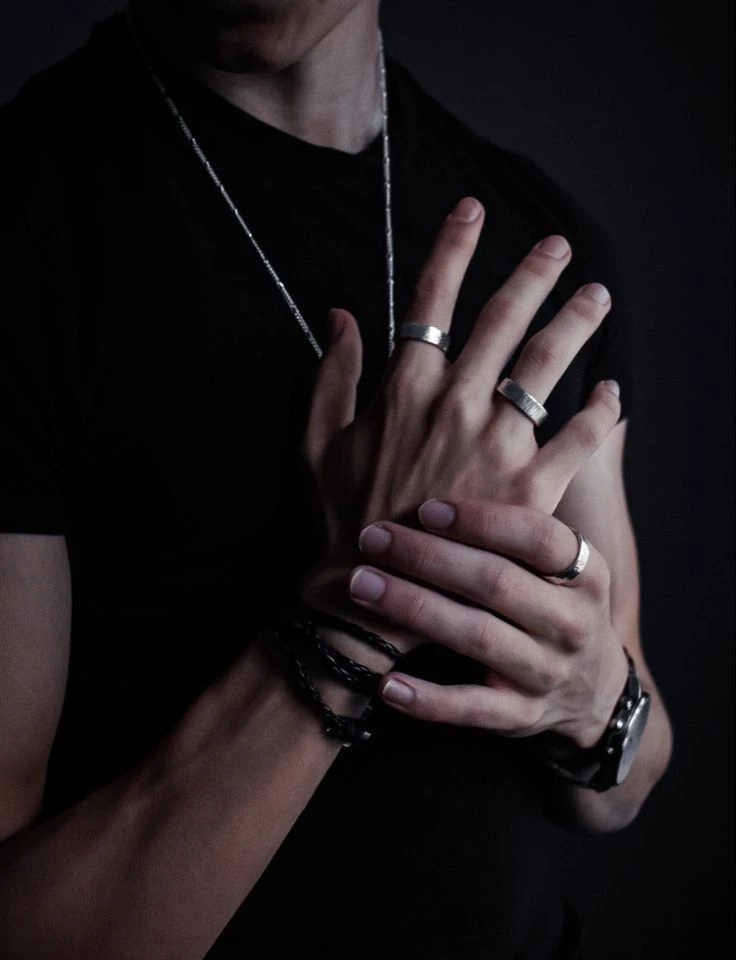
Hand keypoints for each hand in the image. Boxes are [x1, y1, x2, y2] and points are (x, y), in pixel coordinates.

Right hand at [300, 195, 619, 645]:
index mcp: (405, 387)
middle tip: (558, 248)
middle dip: (533, 275)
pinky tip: (612, 393)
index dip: (453, 248)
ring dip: (575, 323)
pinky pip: (576, 440)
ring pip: (545, 365)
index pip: (433, 298)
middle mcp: (456, 403)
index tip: (472, 210)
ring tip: (597, 296)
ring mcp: (496, 444)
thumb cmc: (341, 519)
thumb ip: (332, 374)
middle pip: (502, 320)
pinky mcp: (528, 490)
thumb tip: (342, 313)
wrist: (371, 593)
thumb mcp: (316, 443)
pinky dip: (599, 414)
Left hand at [346, 498, 629, 748]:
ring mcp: (547, 672)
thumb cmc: (560, 604)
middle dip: (429, 558)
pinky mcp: (521, 717)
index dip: (482, 520)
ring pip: (478, 639)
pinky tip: (385, 683)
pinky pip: (471, 709)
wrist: (595, 693)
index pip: (537, 537)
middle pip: (497, 584)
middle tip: (372, 536)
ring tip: (361, 586)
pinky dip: (428, 699)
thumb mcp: (572, 557)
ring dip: (415, 611)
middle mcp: (571, 622)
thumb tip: (581, 399)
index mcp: (585, 573)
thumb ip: (550, 494)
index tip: (427, 506)